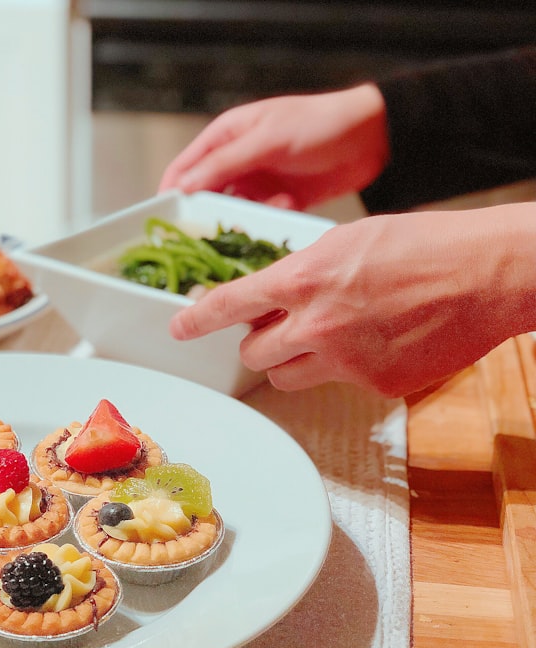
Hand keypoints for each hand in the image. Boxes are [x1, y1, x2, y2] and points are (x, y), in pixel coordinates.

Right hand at [158, 84, 389, 210]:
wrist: (375, 137)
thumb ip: (223, 163)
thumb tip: (182, 187)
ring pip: (233, 213)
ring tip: (251, 226)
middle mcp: (236, 161)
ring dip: (240, 222)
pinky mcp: (280, 202)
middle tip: (205, 240)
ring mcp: (258, 183)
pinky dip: (267, 224)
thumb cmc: (319, 124)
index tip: (164, 226)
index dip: (170, 197)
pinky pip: (261, 221)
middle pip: (204, 197)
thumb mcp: (266, 140)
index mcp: (225, 137)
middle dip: (205, 218)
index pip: (183, 170)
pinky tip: (285, 212)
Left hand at [168, 204, 535, 396]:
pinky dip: (344, 368)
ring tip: (324, 335)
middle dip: (258, 342)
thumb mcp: (346, 241)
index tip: (180, 328)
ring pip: (286, 377)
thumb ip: (301, 271)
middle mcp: (317, 325)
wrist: (488, 275)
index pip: (230, 305)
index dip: (197, 319)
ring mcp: (346, 362)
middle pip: (253, 354)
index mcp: (304, 280)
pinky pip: (337, 384)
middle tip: (276, 326)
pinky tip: (374, 342)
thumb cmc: (425, 245)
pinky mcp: (375, 385)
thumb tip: (274, 295)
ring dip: (291, 360)